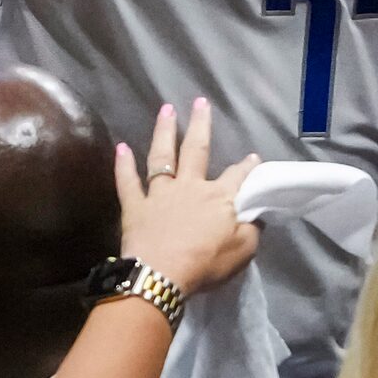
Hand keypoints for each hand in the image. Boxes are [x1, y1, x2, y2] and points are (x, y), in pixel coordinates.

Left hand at [114, 99, 261, 296]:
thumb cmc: (205, 263)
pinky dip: (123, 165)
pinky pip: (128, 182)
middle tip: (200, 102)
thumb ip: (251, 230)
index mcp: (219, 197)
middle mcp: (189, 187)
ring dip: (164, 131)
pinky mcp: (135, 206)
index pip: (238, 176)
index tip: (253, 158)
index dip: (247, 166)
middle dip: (200, 125)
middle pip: (196, 150)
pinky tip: (121, 147)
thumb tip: (256, 216)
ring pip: (162, 156)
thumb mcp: (243, 251)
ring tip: (166, 109)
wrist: (161, 275)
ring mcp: (160, 194)